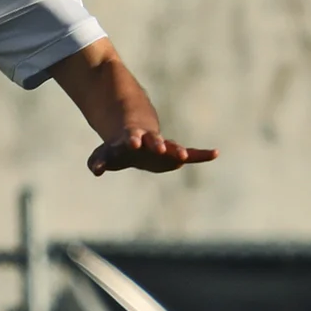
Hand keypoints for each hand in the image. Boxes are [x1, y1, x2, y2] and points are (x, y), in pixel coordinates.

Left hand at [86, 128, 217, 175]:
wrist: (133, 141)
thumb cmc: (117, 150)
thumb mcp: (103, 155)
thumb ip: (97, 162)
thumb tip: (95, 170)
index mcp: (129, 140)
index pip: (130, 140)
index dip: (131, 141)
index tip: (133, 143)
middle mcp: (147, 140)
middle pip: (152, 140)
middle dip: (155, 143)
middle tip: (159, 147)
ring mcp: (162, 146)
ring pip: (171, 146)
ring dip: (175, 150)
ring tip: (183, 156)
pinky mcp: (173, 152)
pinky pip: (190, 154)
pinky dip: (201, 154)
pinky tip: (215, 153)